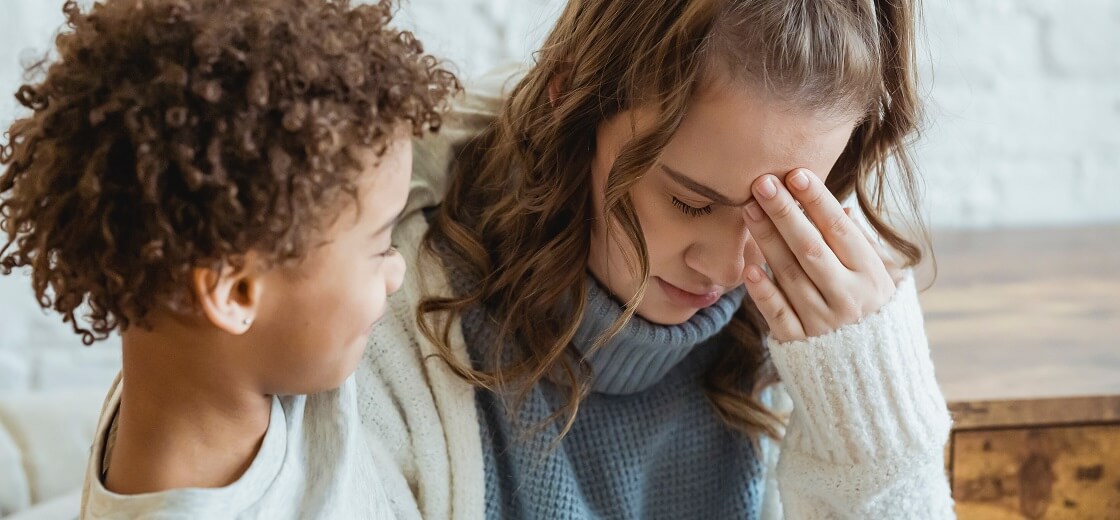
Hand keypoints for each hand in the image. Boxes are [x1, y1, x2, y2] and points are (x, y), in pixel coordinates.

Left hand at [741, 169, 899, 341]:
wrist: (870, 376)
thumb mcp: (880, 279)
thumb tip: (841, 210)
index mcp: (871, 277)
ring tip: (748, 209)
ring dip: (767, 241)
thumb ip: (859, 246)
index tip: (796, 174)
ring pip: (790, 275)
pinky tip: (748, 268)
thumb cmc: (871, 315)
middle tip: (762, 182)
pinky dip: (763, 292)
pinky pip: (778, 314)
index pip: (840, 232)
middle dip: (785, 213)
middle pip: (811, 248)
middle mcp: (848, 299)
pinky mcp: (799, 343)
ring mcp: (822, 323)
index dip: (818, 201)